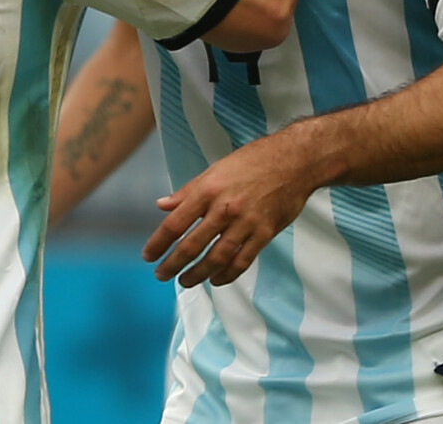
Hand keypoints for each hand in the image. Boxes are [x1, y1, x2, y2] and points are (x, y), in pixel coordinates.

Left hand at [142, 129, 313, 287]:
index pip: (175, 223)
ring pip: (216, 258)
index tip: (148, 256)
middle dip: (173, 264)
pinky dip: (227, 274)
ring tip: (185, 281)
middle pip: (192, 245)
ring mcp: (246, 223)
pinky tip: (216, 280)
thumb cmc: (252, 161)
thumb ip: (188, 191)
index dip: (159, 243)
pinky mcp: (265, 233)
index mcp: (208, 190)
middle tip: (161, 275)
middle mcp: (224, 208)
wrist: (294, 161)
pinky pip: (242, 260)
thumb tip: (162, 205)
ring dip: (197, 274)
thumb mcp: (215, 169)